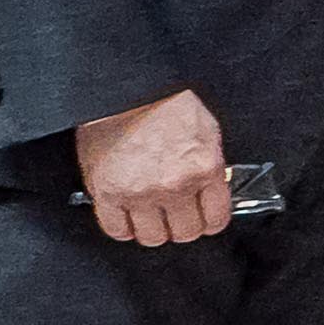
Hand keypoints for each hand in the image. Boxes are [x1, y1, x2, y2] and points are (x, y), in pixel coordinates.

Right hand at [75, 87, 230, 247]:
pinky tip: (127, 217)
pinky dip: (123, 229)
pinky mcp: (107, 192)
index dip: (209, 221)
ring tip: (150, 216)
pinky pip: (116, 230)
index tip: (203, 218)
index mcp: (205, 169)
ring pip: (152, 237)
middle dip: (182, 226)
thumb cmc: (166, 101)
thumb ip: (209, 167)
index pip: (216, 219)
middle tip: (175, 215)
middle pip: (185, 233)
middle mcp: (175, 186)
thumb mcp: (206, 131)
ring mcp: (140, 192)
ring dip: (153, 230)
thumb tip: (210, 192)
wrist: (126, 87)